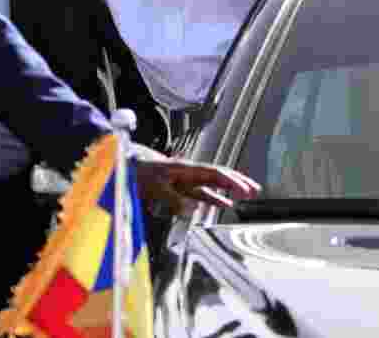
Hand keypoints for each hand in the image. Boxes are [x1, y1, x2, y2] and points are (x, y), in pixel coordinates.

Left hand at [132, 143, 260, 213]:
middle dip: (238, 182)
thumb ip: (172, 199)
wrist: (124, 168)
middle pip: (219, 176)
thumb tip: (193, 209)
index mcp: (185, 169)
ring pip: (213, 185)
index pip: (214, 174)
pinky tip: (224, 204)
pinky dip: (215, 198)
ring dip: (230, 190)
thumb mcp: (154, 187)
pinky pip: (202, 193)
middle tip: (255, 190)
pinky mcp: (179, 189)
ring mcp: (185, 181)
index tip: (244, 189)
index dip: (230, 181)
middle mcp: (189, 173)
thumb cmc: (138, 174)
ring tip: (247, 195)